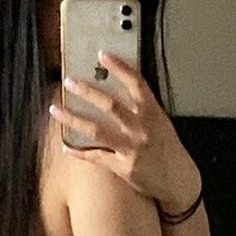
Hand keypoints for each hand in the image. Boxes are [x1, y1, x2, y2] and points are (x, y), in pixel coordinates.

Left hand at [51, 52, 201, 214]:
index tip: (103, 55)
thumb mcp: (160, 123)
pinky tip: (65, 146)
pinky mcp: (124, 167)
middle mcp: (142, 128)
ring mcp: (132, 147)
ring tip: (55, 110)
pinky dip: (79, 152)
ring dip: (74, 119)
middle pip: (111, 105)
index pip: (137, 83)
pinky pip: (96, 156)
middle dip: (88, 91)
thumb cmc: (168, 150)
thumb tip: (117, 92)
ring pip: (98, 130)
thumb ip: (141, 109)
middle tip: (69, 81)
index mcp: (153, 113)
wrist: (180, 180)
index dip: (120, 68)